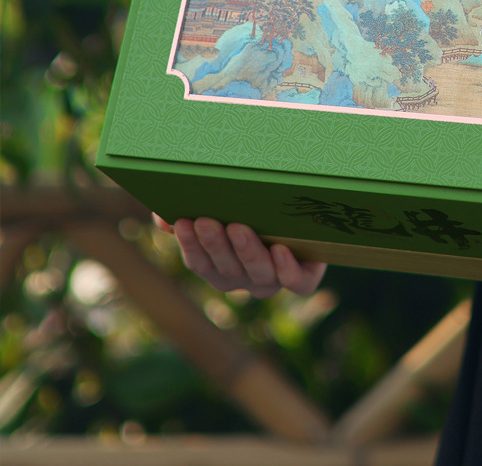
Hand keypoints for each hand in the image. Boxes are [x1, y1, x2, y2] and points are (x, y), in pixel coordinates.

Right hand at [153, 215, 326, 297]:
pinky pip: (297, 283)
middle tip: (207, 221)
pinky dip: (288, 270)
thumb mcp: (223, 209)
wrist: (308, 220)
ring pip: (260, 274)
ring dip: (247, 252)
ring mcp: (274, 280)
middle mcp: (246, 279)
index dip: (190, 244)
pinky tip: (280, 250)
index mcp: (221, 268)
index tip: (182, 220)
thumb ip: (192, 214)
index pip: (200, 263)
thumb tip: (161, 217)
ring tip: (239, 228)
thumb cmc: (255, 212)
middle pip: (228, 270)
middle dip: (216, 244)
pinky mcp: (305, 277)